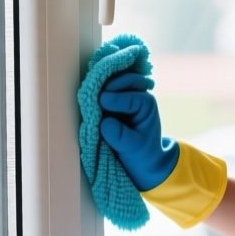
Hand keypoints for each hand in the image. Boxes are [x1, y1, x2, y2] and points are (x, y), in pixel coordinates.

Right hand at [98, 71, 179, 189]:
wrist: (139, 157)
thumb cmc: (139, 152)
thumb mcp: (132, 148)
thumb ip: (120, 137)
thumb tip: (104, 123)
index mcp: (146, 105)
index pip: (131, 97)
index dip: (115, 99)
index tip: (100, 102)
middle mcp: (138, 94)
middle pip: (127, 79)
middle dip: (110, 84)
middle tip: (93, 93)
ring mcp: (125, 94)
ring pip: (116, 78)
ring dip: (103, 81)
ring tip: (89, 90)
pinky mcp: (112, 97)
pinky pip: (106, 84)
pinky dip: (98, 84)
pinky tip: (87, 90)